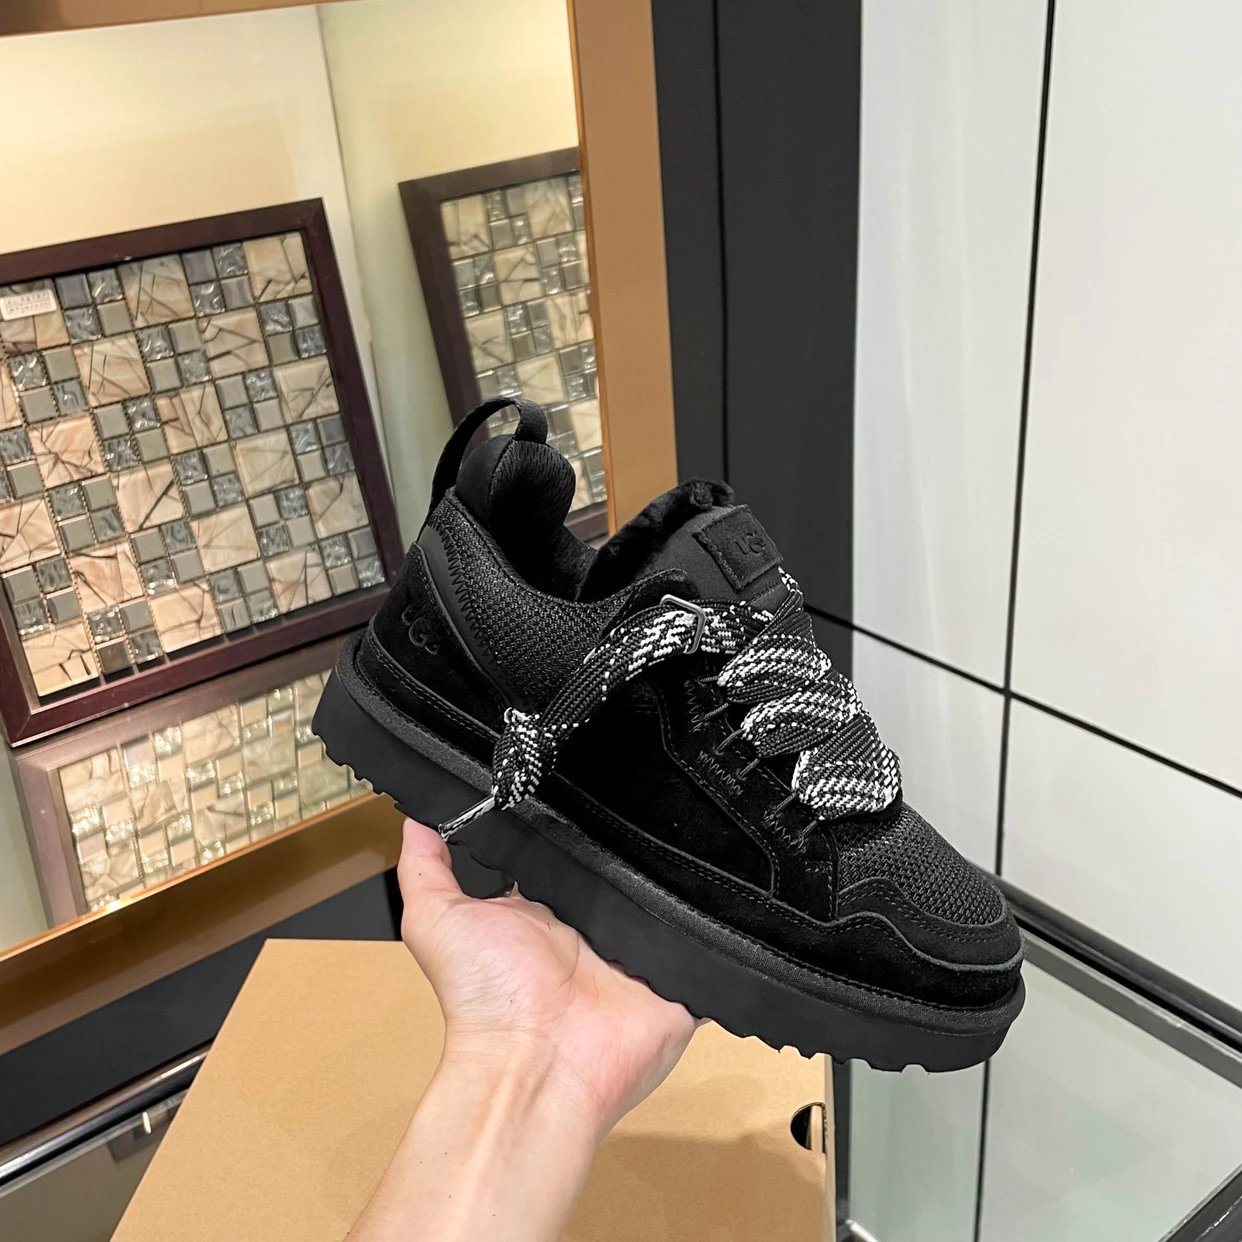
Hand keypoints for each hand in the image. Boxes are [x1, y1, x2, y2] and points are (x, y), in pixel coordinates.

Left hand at [398, 817, 697, 1136]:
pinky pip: (710, 945)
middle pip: (625, 870)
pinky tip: (723, 888)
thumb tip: (413, 816)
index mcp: (547, 911)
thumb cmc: (483, 1001)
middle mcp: (594, 929)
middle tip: (647, 790)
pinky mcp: (680, 980)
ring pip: (670, 899)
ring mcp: (639, 955)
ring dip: (676, 876)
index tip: (588, 774)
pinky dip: (716, 923)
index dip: (578, 822)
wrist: (534, 1067)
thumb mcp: (436, 920)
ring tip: (689, 827)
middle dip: (634, 840)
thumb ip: (426, 868)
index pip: (570, 854)